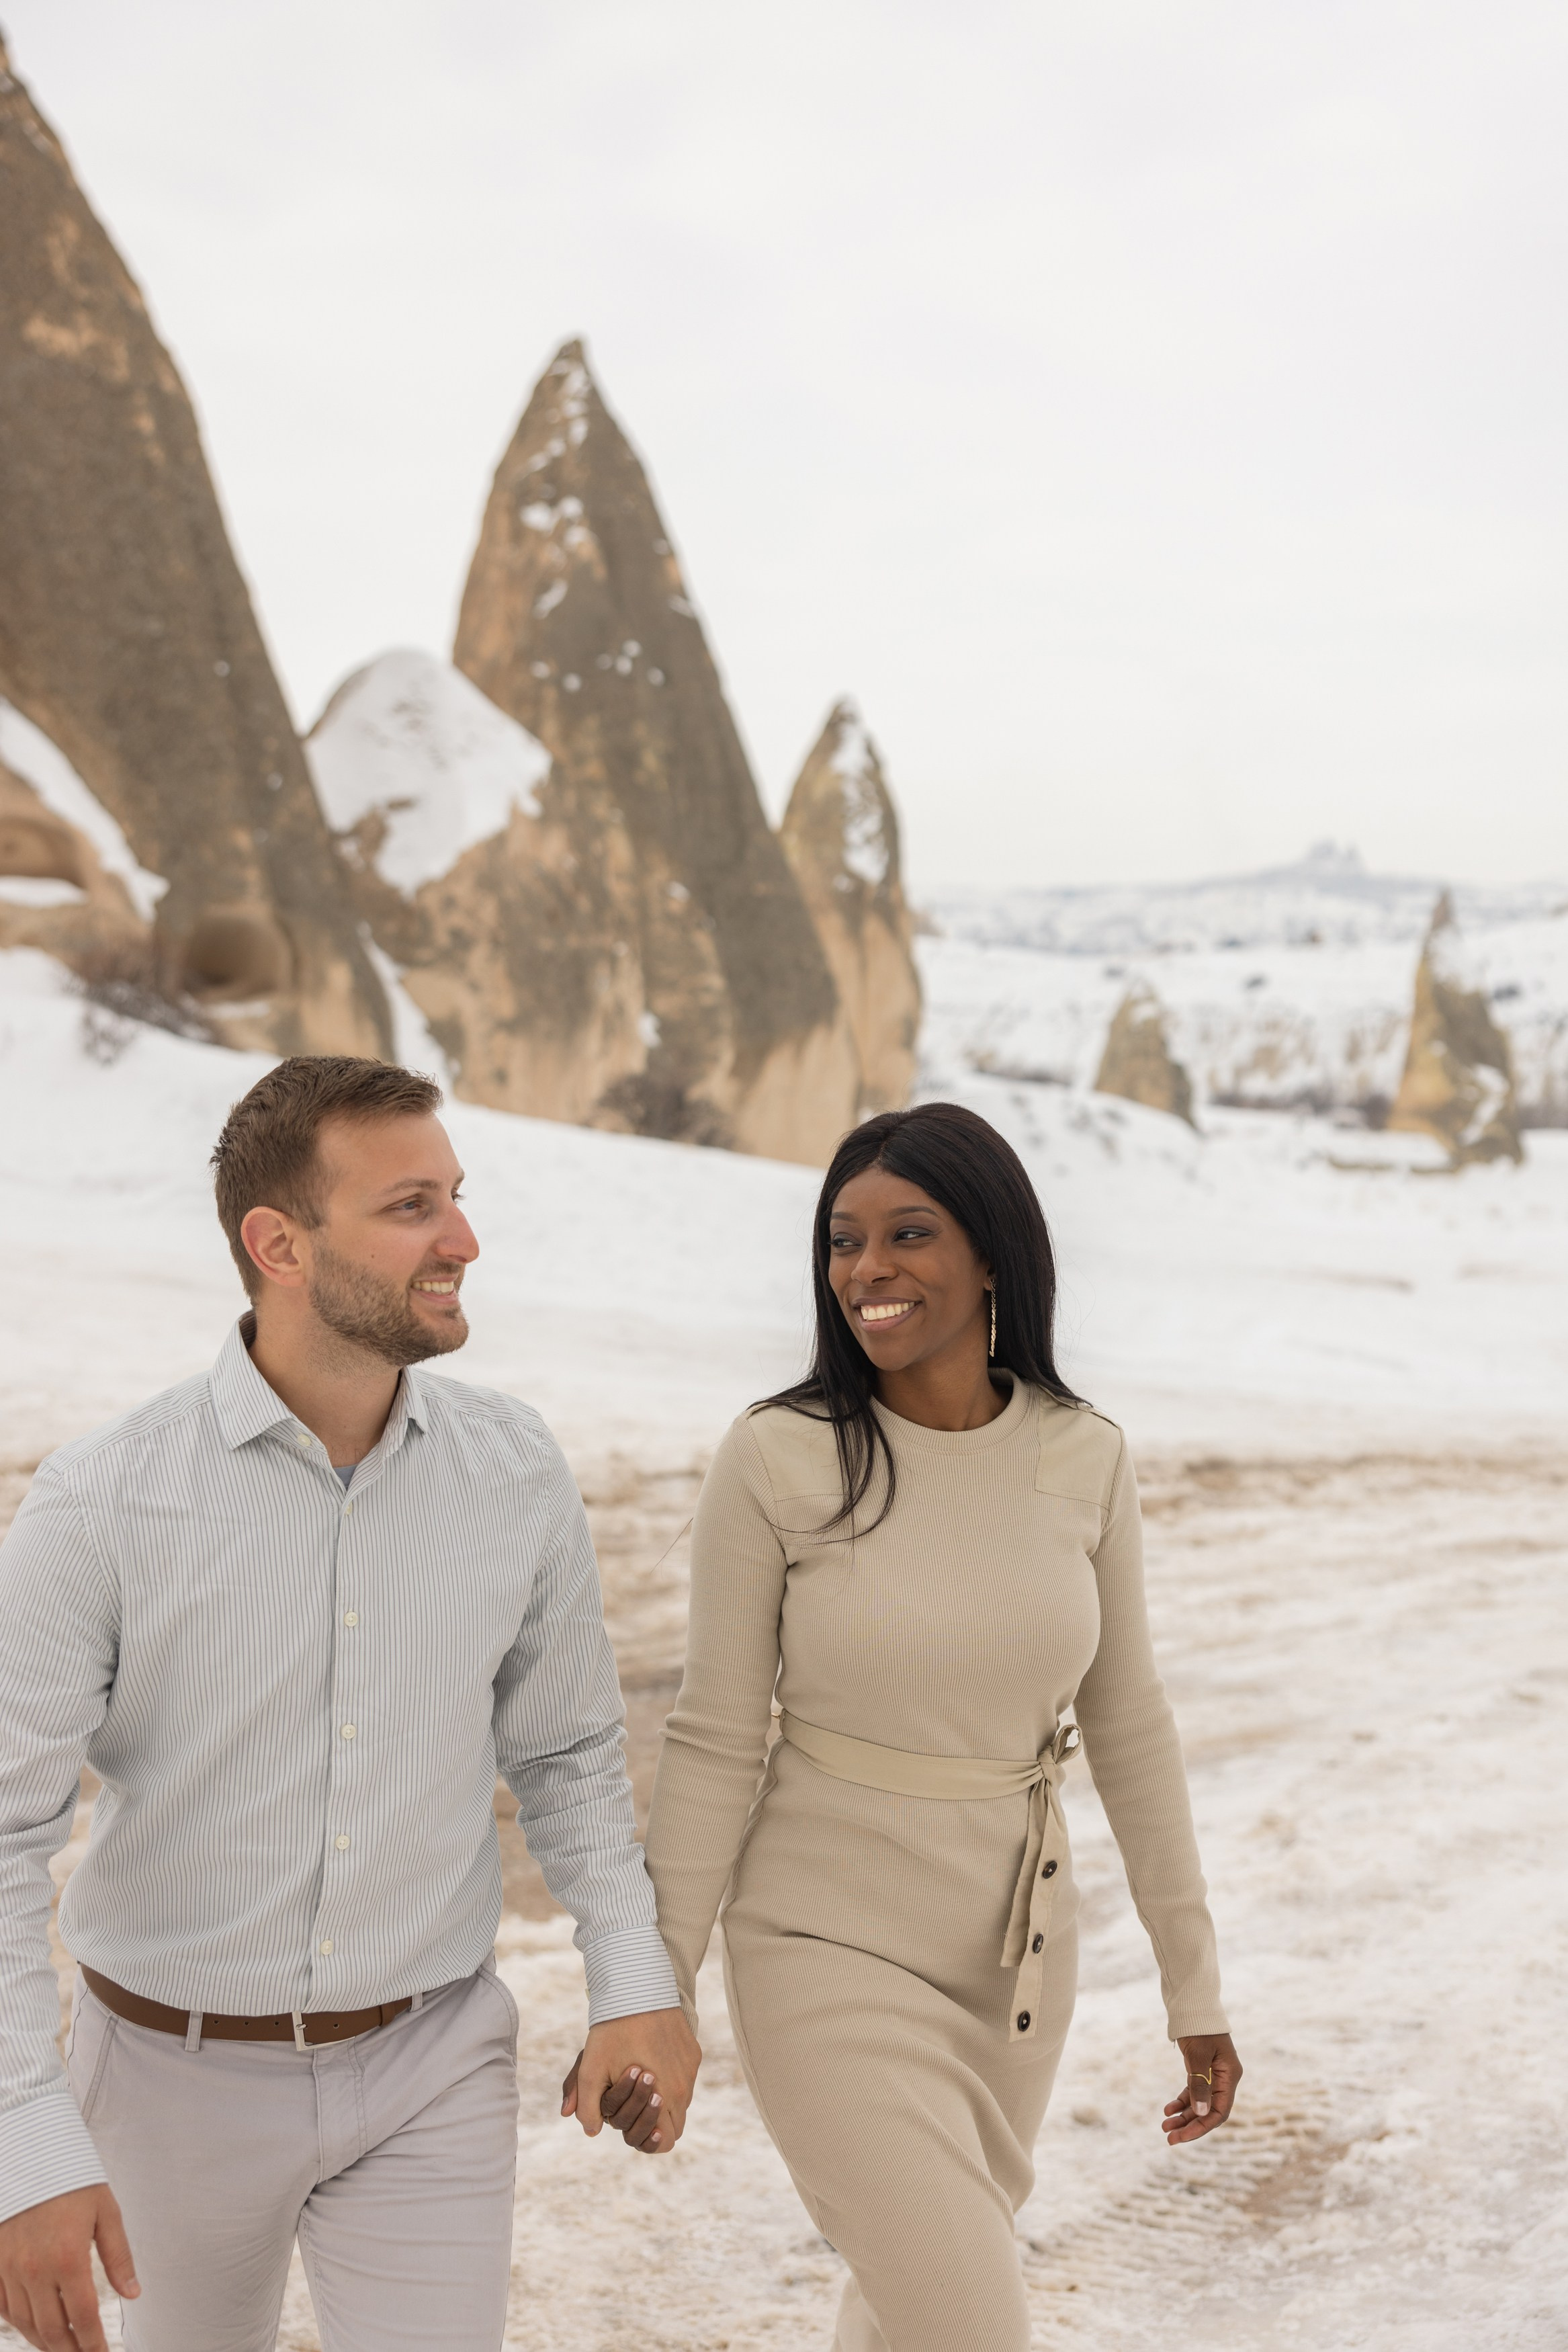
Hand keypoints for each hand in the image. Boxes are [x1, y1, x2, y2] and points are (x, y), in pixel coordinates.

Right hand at [0, 2184, 138, 2351]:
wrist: (30, 2154)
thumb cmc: (72, 2180)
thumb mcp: (106, 2212)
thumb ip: (119, 2256)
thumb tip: (132, 2293)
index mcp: (68, 2258)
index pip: (83, 2317)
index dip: (93, 2343)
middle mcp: (35, 2270)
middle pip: (52, 2329)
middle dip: (70, 2351)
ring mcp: (10, 2269)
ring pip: (26, 2324)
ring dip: (45, 2343)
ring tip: (63, 2349)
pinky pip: (3, 2307)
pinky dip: (18, 2324)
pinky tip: (32, 2329)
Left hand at [560, 2007, 700, 2152]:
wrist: (638, 1989)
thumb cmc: (612, 2031)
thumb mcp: (590, 2069)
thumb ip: (588, 2107)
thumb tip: (591, 2131)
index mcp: (664, 2098)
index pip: (666, 2142)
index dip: (649, 2142)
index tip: (633, 2129)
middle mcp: (684, 2088)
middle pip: (675, 2125)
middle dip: (654, 2122)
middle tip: (632, 2106)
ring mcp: (691, 2070)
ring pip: (681, 2102)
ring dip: (663, 2101)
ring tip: (640, 2082)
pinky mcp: (693, 2053)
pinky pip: (685, 2079)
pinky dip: (670, 2079)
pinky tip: (650, 2061)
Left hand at [1163, 2033, 1241, 2144]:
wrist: (1193, 2005)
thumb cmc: (1199, 2028)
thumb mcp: (1198, 2056)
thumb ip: (1200, 2084)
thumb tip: (1201, 2113)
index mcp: (1230, 2076)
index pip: (1220, 2112)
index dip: (1201, 2126)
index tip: (1182, 2137)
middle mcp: (1224, 2079)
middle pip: (1209, 2112)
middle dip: (1190, 2126)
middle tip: (1169, 2139)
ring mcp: (1213, 2076)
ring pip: (1199, 2104)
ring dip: (1183, 2117)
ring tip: (1165, 2127)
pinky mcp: (1201, 2071)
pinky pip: (1193, 2093)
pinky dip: (1181, 2102)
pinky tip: (1168, 2110)